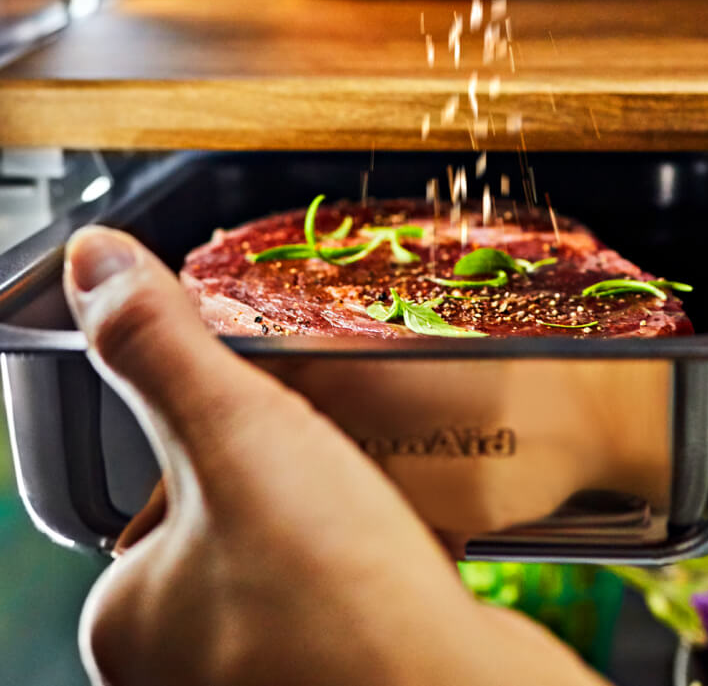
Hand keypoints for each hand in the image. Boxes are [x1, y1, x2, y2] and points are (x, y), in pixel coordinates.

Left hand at [64, 227, 604, 685]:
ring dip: (344, 511)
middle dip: (290, 469)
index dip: (225, 428)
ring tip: (379, 489)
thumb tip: (93, 263)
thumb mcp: (232, 435)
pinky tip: (416, 543)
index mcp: (132, 622)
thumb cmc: (339, 604)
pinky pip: (356, 596)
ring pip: (304, 553)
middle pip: (238, 514)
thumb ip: (159, 345)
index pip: (161, 484)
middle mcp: (189, 668)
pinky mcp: (349, 683)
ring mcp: (272, 679)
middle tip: (334, 442)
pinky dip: (385, 560)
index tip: (273, 407)